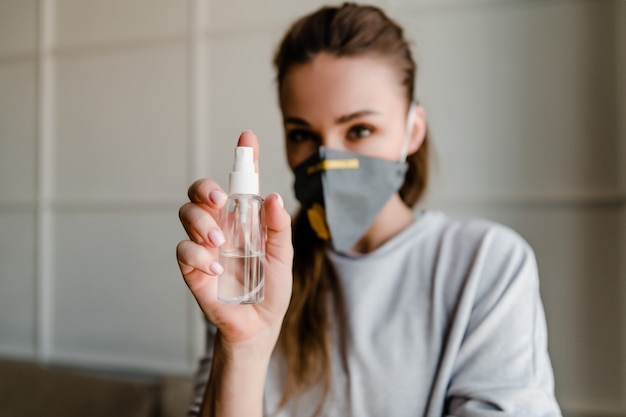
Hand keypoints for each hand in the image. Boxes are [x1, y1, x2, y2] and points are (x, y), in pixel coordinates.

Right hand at [176, 130, 292, 353]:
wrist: (260, 326)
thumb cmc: (271, 289)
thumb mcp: (283, 256)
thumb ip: (278, 228)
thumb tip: (273, 197)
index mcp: (245, 220)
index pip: (241, 184)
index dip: (243, 158)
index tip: (247, 136)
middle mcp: (221, 227)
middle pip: (200, 193)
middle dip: (204, 187)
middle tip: (218, 198)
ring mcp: (204, 246)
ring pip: (187, 215)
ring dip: (201, 221)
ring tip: (220, 241)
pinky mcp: (192, 269)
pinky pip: (183, 250)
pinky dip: (197, 255)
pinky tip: (215, 269)